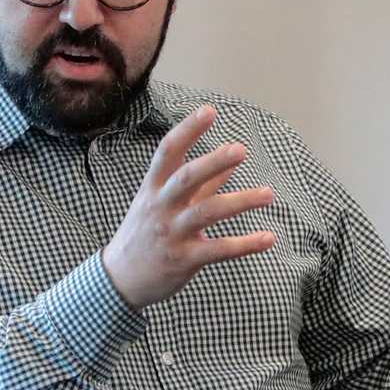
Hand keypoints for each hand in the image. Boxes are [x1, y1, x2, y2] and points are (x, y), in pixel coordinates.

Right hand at [101, 105, 276, 309]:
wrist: (121, 278)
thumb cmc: (146, 233)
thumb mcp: (162, 203)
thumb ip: (200, 185)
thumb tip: (230, 163)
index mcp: (153, 187)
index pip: (168, 151)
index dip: (188, 130)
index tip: (209, 111)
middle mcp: (161, 206)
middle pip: (186, 178)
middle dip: (213, 162)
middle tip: (241, 149)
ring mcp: (171, 233)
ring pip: (207, 212)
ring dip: (240, 201)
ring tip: (269, 194)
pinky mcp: (183, 259)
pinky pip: (218, 249)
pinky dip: (245, 244)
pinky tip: (268, 238)